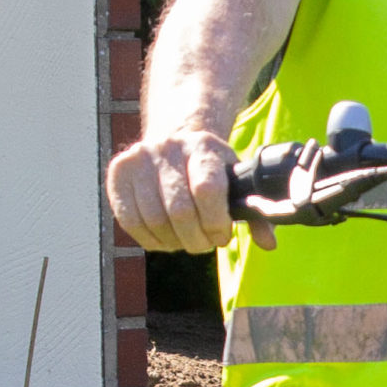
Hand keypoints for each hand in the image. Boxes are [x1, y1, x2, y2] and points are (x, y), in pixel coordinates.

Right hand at [107, 129, 272, 253]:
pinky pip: (130, 222)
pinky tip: (166, 239)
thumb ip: (254, 212)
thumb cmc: (209, 169)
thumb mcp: (235, 180)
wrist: (173, 143)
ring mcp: (139, 159)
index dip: (216, 222)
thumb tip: (268, 243)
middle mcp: (168, 148)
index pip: (207, 189)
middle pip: (180, 211)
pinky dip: (151, 240)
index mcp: (203, 146)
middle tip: (205, 244)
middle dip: (196, 239)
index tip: (223, 234)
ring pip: (154, 220)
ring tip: (187, 241)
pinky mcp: (117, 175)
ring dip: (174, 242)